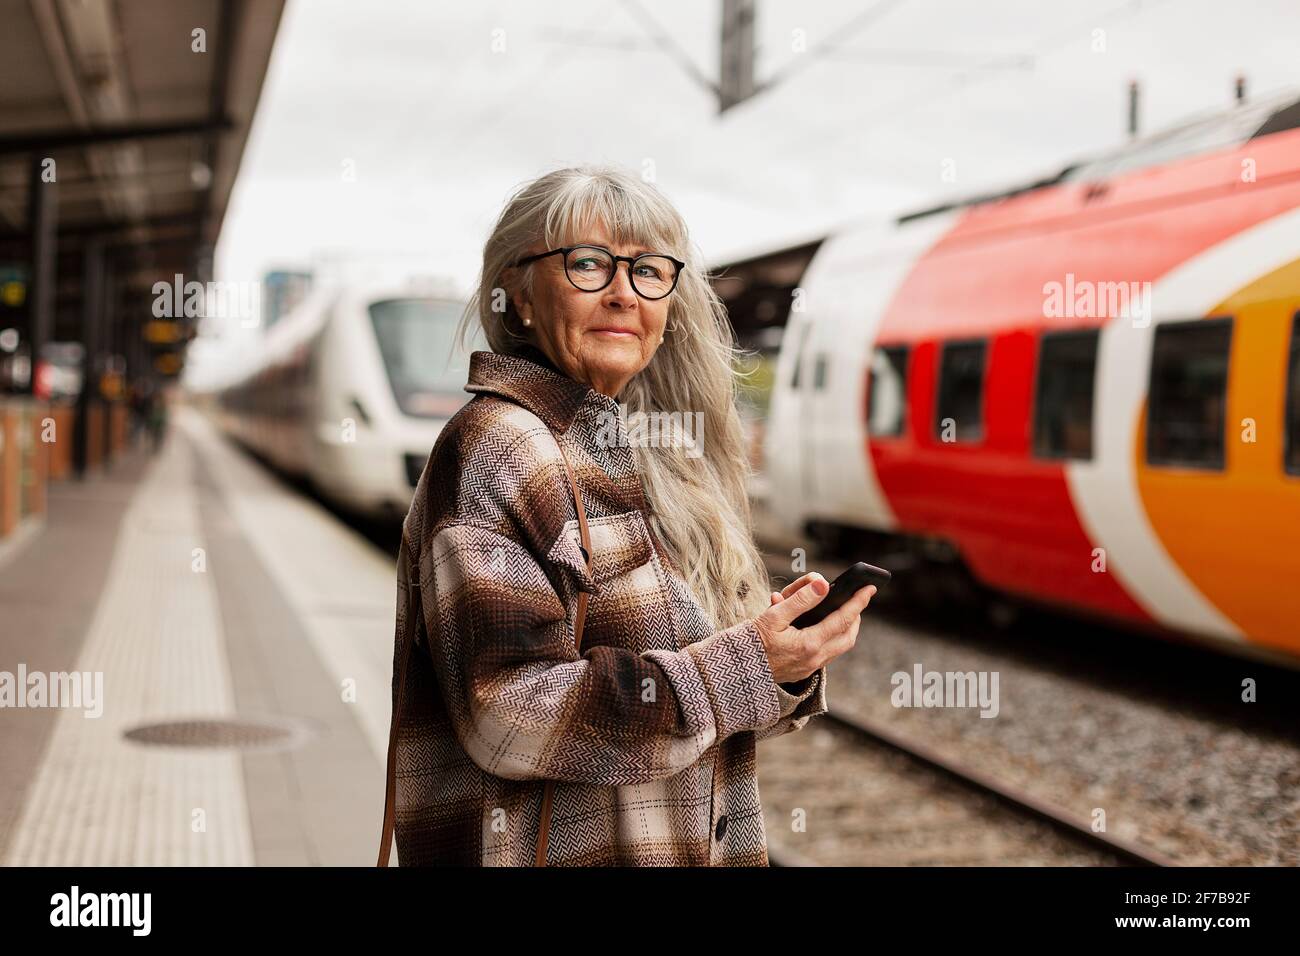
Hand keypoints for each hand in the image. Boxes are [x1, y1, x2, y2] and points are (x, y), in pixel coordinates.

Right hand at [753, 571, 876, 683]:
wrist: (734, 672)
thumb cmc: (750, 642)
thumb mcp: (772, 615)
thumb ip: (800, 599)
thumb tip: (823, 584)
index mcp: (809, 644)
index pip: (843, 620)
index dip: (858, 602)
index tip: (869, 589)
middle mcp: (813, 659)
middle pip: (848, 637)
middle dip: (856, 618)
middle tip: (856, 601)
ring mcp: (809, 668)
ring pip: (839, 648)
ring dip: (845, 630)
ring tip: (842, 613)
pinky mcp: (802, 672)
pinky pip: (827, 654)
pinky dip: (832, 639)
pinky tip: (822, 628)